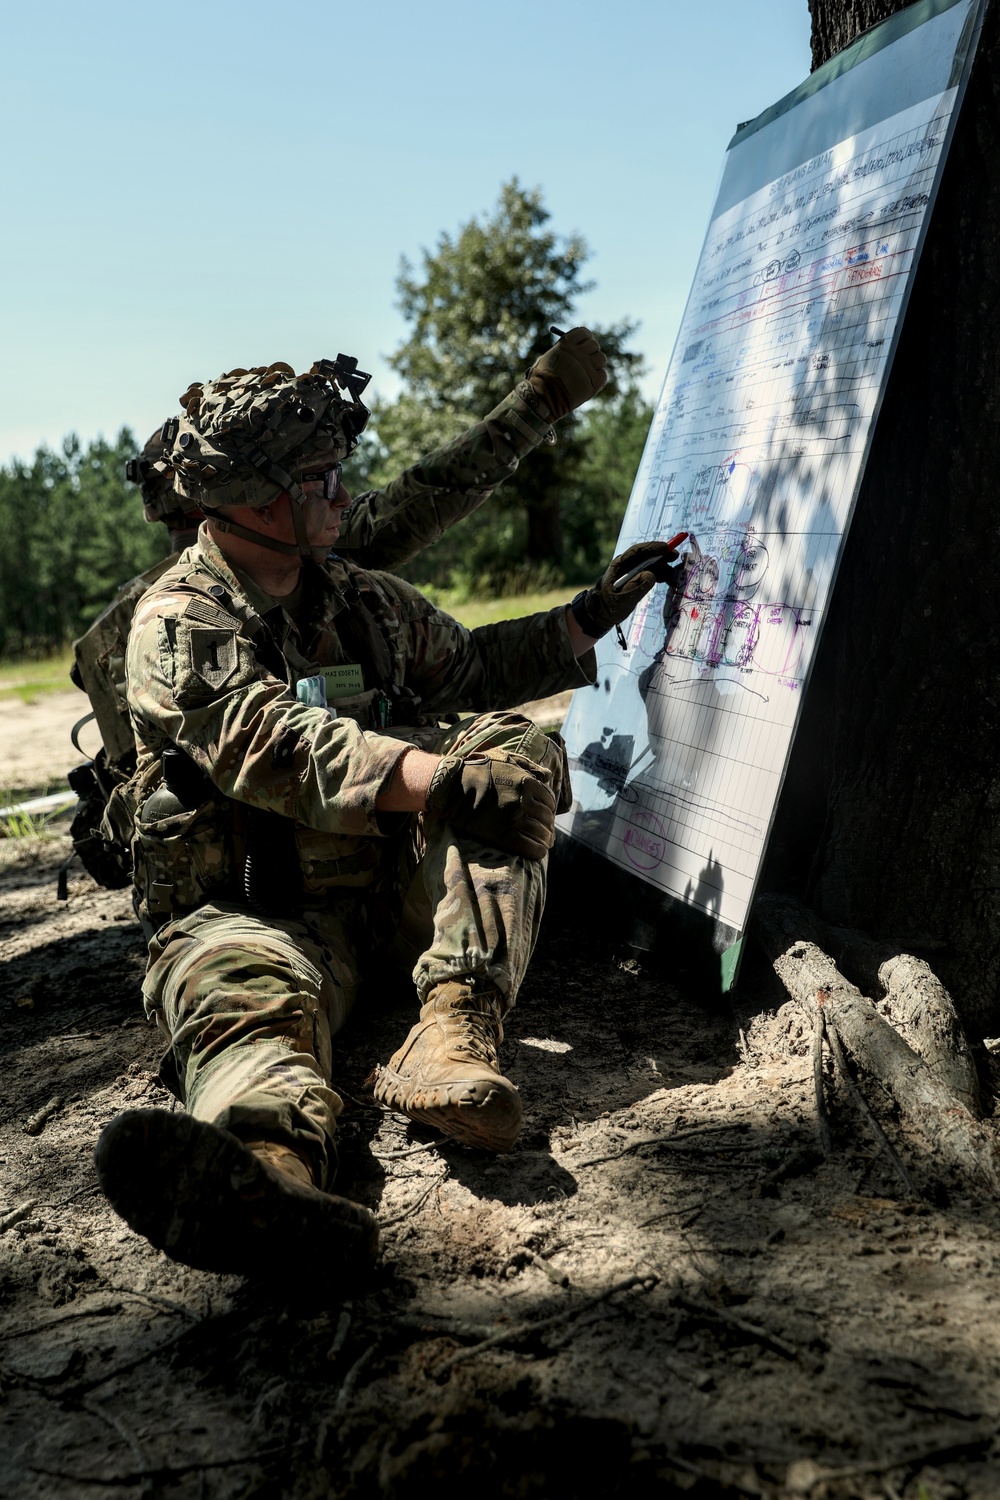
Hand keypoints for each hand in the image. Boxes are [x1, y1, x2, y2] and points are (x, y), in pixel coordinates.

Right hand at [425, 750, 556, 859]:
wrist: (452, 788)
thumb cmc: (478, 772)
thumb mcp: (506, 760)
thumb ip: (529, 767)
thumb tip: (549, 776)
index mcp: (527, 782)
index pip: (549, 800)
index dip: (551, 810)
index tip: (547, 816)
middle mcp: (523, 800)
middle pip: (546, 818)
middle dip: (549, 826)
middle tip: (548, 833)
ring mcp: (514, 818)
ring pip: (540, 834)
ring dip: (544, 840)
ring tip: (544, 843)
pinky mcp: (503, 835)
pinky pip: (529, 847)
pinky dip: (538, 851)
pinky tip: (538, 852)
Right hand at [526, 327, 607, 418]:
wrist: (545, 399)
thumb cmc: (542, 380)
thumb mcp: (548, 358)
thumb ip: (563, 350)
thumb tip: (577, 346)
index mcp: (566, 344)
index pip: (583, 332)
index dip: (585, 337)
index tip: (585, 343)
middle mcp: (579, 353)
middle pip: (594, 344)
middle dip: (591, 350)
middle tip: (587, 358)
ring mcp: (588, 367)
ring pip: (601, 358)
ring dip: (596, 363)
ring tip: (586, 372)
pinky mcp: (595, 382)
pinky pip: (603, 375)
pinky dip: (598, 378)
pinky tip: (587, 383)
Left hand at [569, 541, 680, 639]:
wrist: (601, 613)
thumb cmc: (609, 605)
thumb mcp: (623, 598)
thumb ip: (637, 586)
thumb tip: (652, 575)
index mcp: (619, 565)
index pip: (637, 551)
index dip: (652, 547)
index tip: (666, 548)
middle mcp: (626, 565)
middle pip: (646, 555)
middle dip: (661, 555)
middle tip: (675, 556)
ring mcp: (632, 571)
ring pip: (651, 564)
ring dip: (663, 567)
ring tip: (672, 577)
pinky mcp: (636, 578)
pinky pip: (651, 572)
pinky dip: (660, 574)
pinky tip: (667, 580)